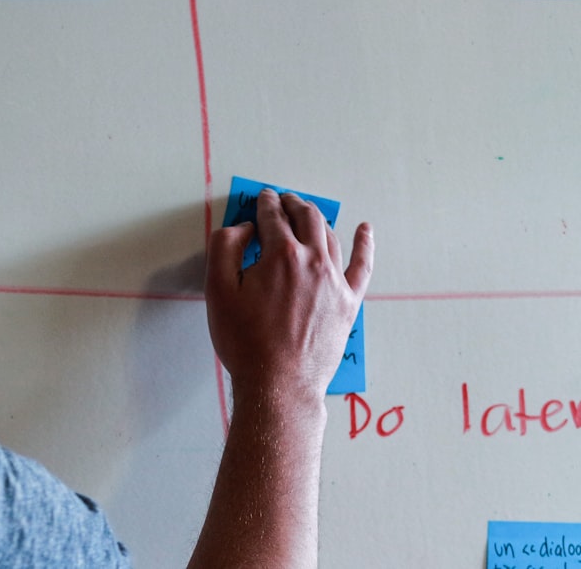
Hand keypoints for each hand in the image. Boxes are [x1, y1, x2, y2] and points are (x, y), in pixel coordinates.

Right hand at [204, 189, 373, 401]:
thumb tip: (245, 228)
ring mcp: (335, 281)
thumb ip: (225, 247)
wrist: (278, 384)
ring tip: (306, 214)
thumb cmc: (245, 341)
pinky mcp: (348, 302)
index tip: (262, 198)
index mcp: (280, 254)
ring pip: (329, 235)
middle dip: (292, 203)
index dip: (265, 202)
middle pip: (305, 217)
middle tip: (283, 199)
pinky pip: (361, 265)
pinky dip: (364, 244)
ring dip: (316, 218)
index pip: (272, 215)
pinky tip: (364, 230)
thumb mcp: (217, 290)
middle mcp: (313, 261)